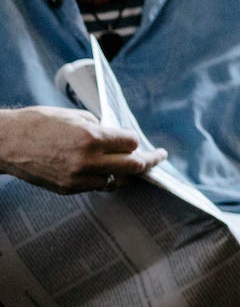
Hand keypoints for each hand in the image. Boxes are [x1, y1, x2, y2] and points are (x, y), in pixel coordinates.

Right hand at [0, 105, 165, 193]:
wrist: (6, 143)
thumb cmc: (39, 123)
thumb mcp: (75, 116)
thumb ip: (99, 127)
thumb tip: (117, 135)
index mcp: (91, 137)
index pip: (131, 143)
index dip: (135, 141)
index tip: (140, 142)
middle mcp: (87, 160)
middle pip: (133, 166)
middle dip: (148, 162)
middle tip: (158, 157)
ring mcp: (77, 177)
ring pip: (116, 180)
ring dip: (124, 172)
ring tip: (130, 165)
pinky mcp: (67, 189)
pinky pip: (96, 186)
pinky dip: (103, 179)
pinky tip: (104, 171)